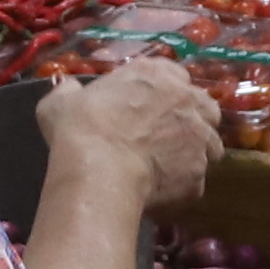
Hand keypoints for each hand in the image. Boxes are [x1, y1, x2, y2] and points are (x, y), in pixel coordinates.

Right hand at [36, 55, 228, 207]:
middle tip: (165, 138)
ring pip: (209, 145)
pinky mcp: (199, 175)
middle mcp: (187, 101)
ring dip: (193, 153)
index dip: (163, 93)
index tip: (149, 107)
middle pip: (202, 107)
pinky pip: (195, 181)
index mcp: (157, 74)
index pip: (174, 75)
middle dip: (190, 120)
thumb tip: (69, 89)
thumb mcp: (60, 102)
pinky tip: (160, 193)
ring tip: (168, 168)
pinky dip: (181, 187)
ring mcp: (199, 139)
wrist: (99, 171)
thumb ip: (69, 92)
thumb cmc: (80, 129)